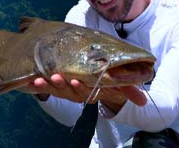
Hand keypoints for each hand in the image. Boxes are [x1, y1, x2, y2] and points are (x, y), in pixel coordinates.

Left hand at [30, 75, 146, 110]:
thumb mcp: (121, 88)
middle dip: (62, 85)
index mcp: (93, 92)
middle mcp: (80, 93)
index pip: (86, 92)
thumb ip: (130, 92)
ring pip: (58, 90)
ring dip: (49, 84)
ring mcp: (69, 90)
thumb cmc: (110, 82)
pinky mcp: (61, 85)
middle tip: (56, 77)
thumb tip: (143, 102)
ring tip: (41, 79)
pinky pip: (51, 87)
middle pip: (69, 92)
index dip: (80, 88)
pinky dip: (43, 84)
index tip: (75, 82)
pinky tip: (35, 79)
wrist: (100, 81)